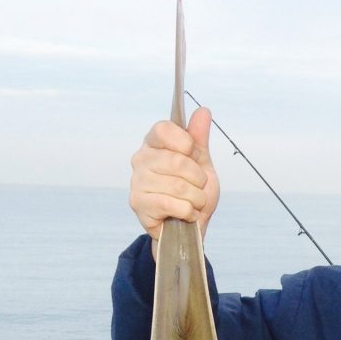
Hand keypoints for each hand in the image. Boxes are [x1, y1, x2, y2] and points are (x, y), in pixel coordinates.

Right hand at [129, 106, 218, 253]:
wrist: (189, 228)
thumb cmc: (193, 194)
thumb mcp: (202, 164)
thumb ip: (199, 139)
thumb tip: (203, 111)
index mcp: (154, 144)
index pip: (164, 129)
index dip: (185, 142)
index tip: (192, 154)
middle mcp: (141, 159)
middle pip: (177, 160)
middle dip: (198, 179)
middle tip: (198, 188)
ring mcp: (137, 182)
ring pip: (178, 186)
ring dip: (196, 199)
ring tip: (193, 203)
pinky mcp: (138, 204)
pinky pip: (172, 204)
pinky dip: (188, 212)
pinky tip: (186, 214)